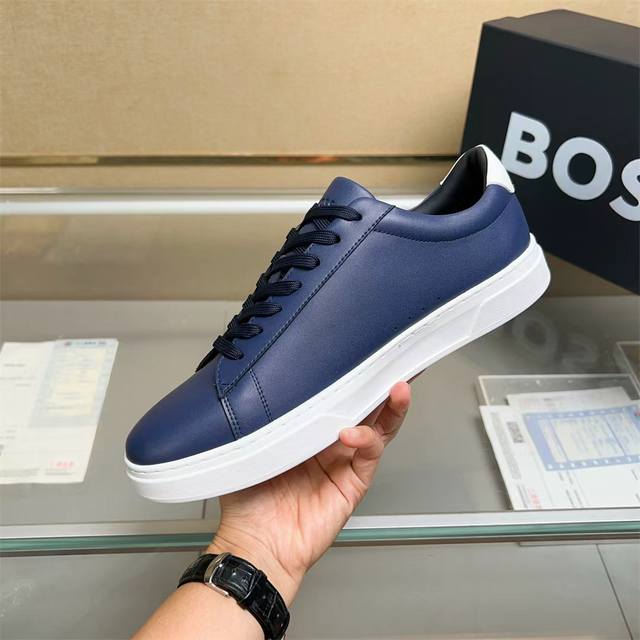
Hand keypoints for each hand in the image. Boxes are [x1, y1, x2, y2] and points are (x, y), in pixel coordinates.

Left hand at [208, 381, 410, 603]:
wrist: (257, 543)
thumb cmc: (248, 501)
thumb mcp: (249, 447)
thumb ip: (262, 418)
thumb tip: (263, 383)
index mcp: (305, 431)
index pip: (334, 398)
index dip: (349, 377)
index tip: (358, 353)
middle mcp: (328, 443)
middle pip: (364, 408)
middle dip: (380, 384)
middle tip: (392, 360)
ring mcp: (343, 463)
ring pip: (377, 427)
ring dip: (390, 407)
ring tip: (397, 387)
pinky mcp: (353, 483)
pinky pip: (368, 454)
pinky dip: (365, 440)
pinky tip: (352, 433)